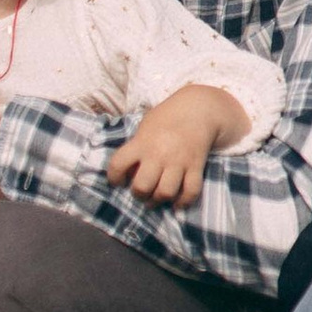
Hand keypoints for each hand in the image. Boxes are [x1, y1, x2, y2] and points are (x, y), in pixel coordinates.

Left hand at [107, 83, 247, 207]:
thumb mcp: (145, 127)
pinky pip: (191, 191)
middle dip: (139, 194)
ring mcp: (179, 161)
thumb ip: (136, 148)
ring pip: (166, 193)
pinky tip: (177, 202)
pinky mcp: (196, 166)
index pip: (118, 165)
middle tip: (141, 192)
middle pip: (142, 186)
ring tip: (157, 197)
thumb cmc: (166, 118)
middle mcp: (159, 154)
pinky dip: (183, 201)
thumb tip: (130, 174)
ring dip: (159, 200)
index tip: (118, 181)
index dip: (113, 178)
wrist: (198, 108)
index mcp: (142, 142)